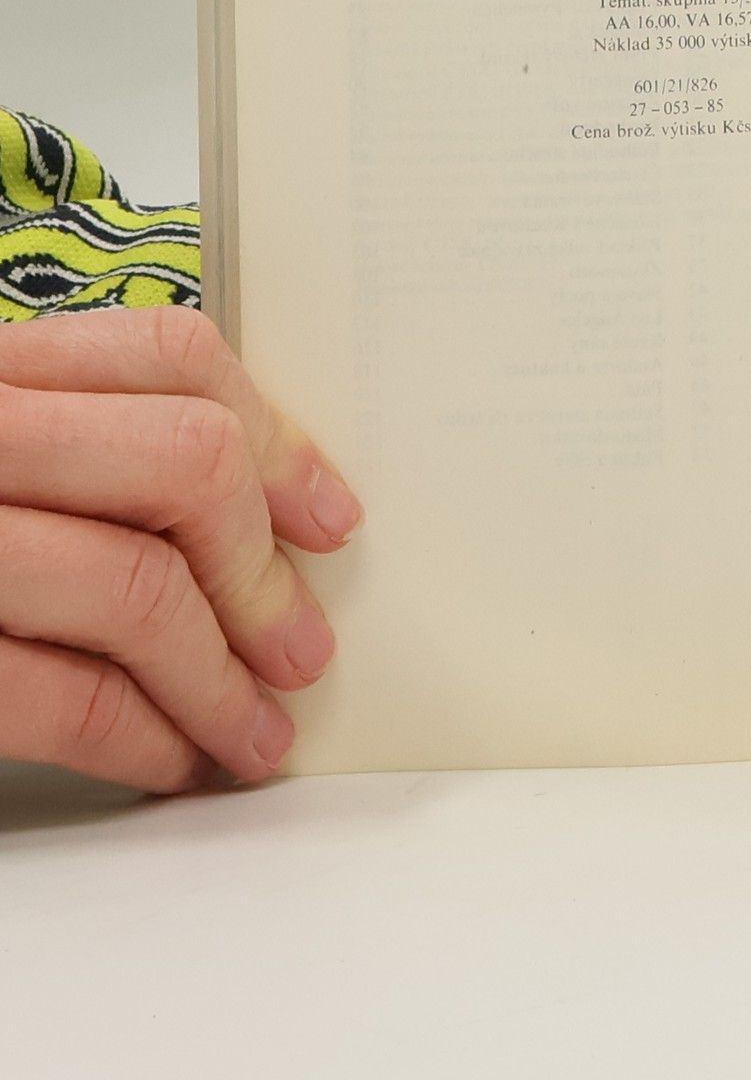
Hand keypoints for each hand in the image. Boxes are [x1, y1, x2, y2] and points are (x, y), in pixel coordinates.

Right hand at [0, 305, 359, 791]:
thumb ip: (85, 446)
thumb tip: (262, 511)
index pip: (172, 355)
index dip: (278, 440)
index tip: (330, 518)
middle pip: (183, 465)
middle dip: (261, 573)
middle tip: (301, 646)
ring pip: (136, 588)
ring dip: (219, 681)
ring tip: (254, 731)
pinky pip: (55, 694)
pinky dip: (138, 738)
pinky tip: (170, 760)